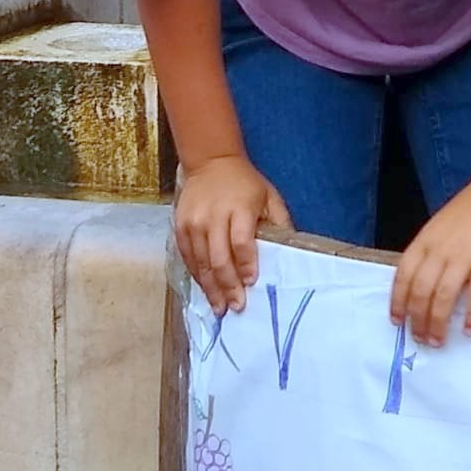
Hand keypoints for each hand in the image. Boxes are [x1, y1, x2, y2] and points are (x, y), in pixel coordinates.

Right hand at [175, 155, 289, 314]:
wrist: (211, 162)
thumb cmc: (246, 183)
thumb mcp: (269, 196)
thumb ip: (280, 222)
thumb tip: (290, 252)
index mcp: (239, 208)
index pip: (241, 242)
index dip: (246, 265)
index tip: (251, 284)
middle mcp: (213, 216)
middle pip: (219, 258)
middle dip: (228, 286)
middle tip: (236, 307)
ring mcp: (193, 222)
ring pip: (201, 262)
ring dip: (211, 288)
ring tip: (219, 308)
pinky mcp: (180, 226)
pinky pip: (188, 257)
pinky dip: (197, 275)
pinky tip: (206, 289)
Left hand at [391, 176, 470, 348]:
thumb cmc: (470, 209)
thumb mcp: (438, 227)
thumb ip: (429, 253)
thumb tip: (422, 284)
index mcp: (424, 241)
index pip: (403, 276)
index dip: (397, 302)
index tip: (397, 321)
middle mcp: (439, 250)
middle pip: (420, 292)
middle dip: (417, 320)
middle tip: (420, 338)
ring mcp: (464, 255)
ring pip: (443, 297)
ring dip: (438, 323)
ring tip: (439, 341)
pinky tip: (469, 329)